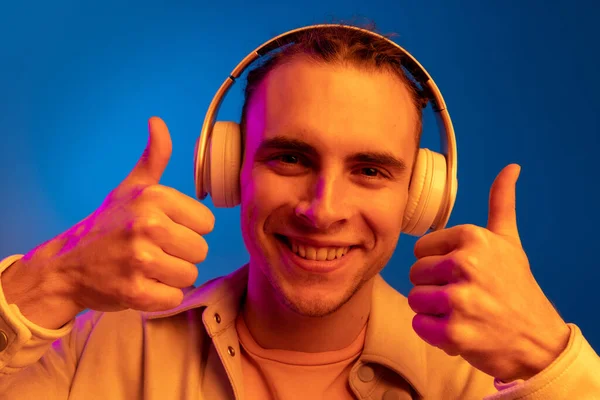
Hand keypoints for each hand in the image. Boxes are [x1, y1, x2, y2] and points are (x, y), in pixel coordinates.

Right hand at [25, 117, 214, 313]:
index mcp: (155, 198)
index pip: (207, 223)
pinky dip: (161, 296)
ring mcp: (140, 260)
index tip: (165, 230)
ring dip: (172, 277)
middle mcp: (148, 225)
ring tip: (148, 268)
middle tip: (154, 251)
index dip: (189, 229)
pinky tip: (142, 285)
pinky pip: (173, 298)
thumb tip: (158, 122)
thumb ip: (154, 158)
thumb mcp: (131, 187)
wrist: (68, 263)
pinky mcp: (134, 291)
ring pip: (190, 275)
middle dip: (182, 254)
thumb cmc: (108, 224)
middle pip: (201, 250)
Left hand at [407, 164, 569, 381]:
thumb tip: (510, 167)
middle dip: (432, 287)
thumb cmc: (517, 287)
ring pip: (414, 299)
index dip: (436, 264)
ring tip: (459, 313)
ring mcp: (459, 300)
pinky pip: (419, 325)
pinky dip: (433, 333)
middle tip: (461, 295)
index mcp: (473, 238)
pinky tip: (458, 330)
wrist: (538, 340)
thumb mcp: (509, 242)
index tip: (460, 274)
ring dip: (432, 311)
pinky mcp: (453, 332)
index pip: (421, 249)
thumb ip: (501, 203)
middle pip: (415, 273)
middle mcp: (465, 264)